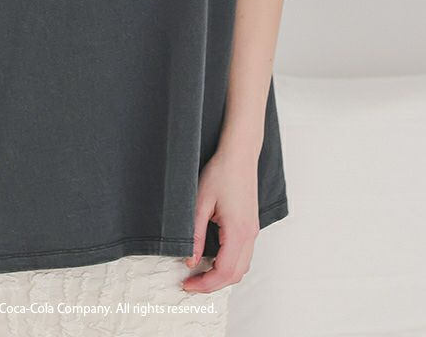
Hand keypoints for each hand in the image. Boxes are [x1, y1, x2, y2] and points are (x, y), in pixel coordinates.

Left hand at [181, 148, 259, 292]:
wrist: (239, 155)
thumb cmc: (221, 172)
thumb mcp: (200, 203)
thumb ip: (195, 235)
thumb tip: (190, 260)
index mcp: (238, 232)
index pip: (224, 272)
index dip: (204, 283)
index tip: (187, 284)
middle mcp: (250, 235)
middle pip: (235, 275)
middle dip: (212, 284)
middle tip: (190, 283)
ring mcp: (253, 231)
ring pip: (241, 267)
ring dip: (222, 276)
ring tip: (199, 272)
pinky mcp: (250, 226)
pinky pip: (243, 255)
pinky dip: (229, 265)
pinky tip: (212, 259)